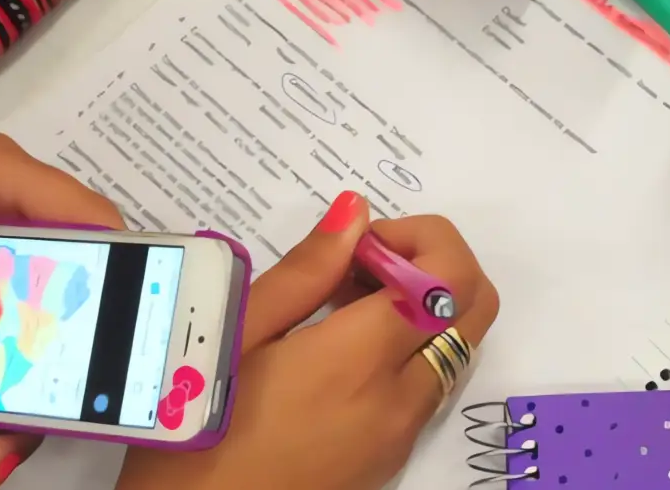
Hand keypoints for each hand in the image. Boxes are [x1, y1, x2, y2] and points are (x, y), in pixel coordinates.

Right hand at [117, 197, 499, 489]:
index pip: (450, 277)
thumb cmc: (194, 426)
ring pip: (455, 348)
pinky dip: (406, 351)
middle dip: (434, 266)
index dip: (421, 238)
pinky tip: (337, 352)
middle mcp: (400, 398)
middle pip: (475, 308)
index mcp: (360, 360)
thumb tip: (356, 212)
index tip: (361, 243)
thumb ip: (306, 270)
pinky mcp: (391, 457)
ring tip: (339, 307)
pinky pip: (427, 387)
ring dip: (421, 309)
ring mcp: (401, 433)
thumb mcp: (235, 336)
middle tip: (362, 265)